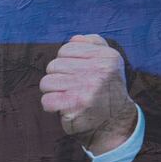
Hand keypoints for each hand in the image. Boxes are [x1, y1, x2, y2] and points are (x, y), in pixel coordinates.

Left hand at [40, 34, 137, 154]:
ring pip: (46, 82)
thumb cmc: (105, 90)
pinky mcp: (75, 105)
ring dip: (52, 91)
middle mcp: (98, 70)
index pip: (66, 49)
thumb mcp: (108, 63)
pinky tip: (62, 107)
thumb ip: (94, 45)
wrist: (114, 122)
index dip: (65, 62)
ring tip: (67, 96)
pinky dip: (50, 105)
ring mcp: (86, 88)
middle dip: (57, 77)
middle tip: (71, 88)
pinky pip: (46, 100)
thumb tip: (75, 38)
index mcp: (107, 56)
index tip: (76, 73)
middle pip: (53, 65)